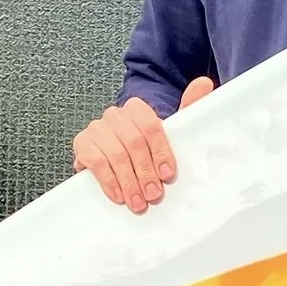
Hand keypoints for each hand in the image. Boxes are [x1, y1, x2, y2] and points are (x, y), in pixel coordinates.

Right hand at [72, 77, 213, 212]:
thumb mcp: (167, 131)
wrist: (111, 156)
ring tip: (139, 202)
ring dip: (129, 182)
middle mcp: (115, 115)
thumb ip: (187, 108)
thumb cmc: (144, 146)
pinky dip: (109, 181)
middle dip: (145, 172)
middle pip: (134, 143)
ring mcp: (96, 128)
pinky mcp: (82, 143)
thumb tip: (204, 83)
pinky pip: (96, 162)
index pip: (151, 126)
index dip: (161, 152)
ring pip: (116, 155)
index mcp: (137, 109)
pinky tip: (119, 195)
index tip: (168, 175)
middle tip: (154, 194)